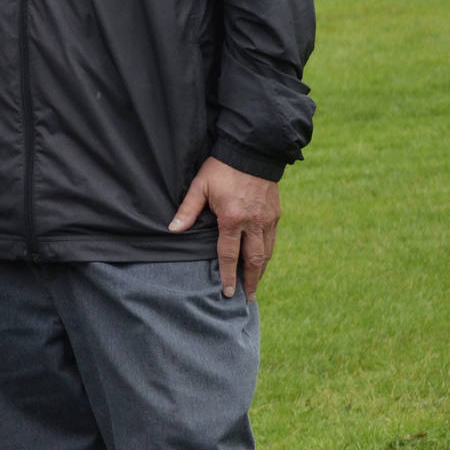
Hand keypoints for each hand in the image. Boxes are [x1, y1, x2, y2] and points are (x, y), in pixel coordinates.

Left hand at [169, 155, 280, 298]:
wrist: (252, 152)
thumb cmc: (221, 169)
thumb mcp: (200, 186)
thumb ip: (188, 210)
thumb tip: (173, 229)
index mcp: (232, 219)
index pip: (229, 255)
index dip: (228, 275)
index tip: (227, 292)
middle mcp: (253, 223)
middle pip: (253, 260)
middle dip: (249, 281)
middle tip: (246, 298)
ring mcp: (267, 220)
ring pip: (267, 253)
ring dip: (261, 271)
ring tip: (254, 285)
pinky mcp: (275, 214)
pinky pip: (272, 240)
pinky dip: (268, 254)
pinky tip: (262, 261)